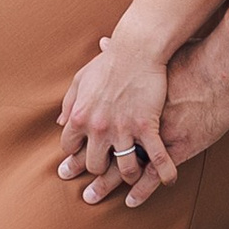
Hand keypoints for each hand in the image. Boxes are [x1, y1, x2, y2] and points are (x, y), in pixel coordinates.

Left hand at [56, 34, 171, 197]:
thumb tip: (60, 122)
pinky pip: (156, 158)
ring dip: (130, 175)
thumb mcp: (80, 79)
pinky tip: (168, 180)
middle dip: (102, 170)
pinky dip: (164, 173)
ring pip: (125, 169)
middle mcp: (98, 128)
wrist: (137, 49)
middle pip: (95, 165)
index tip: (84, 157)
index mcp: (79, 116)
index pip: (70, 148)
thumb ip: (69, 103)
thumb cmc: (108, 62)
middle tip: (110, 171)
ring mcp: (123, 129)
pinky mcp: (147, 126)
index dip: (76, 155)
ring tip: (136, 176)